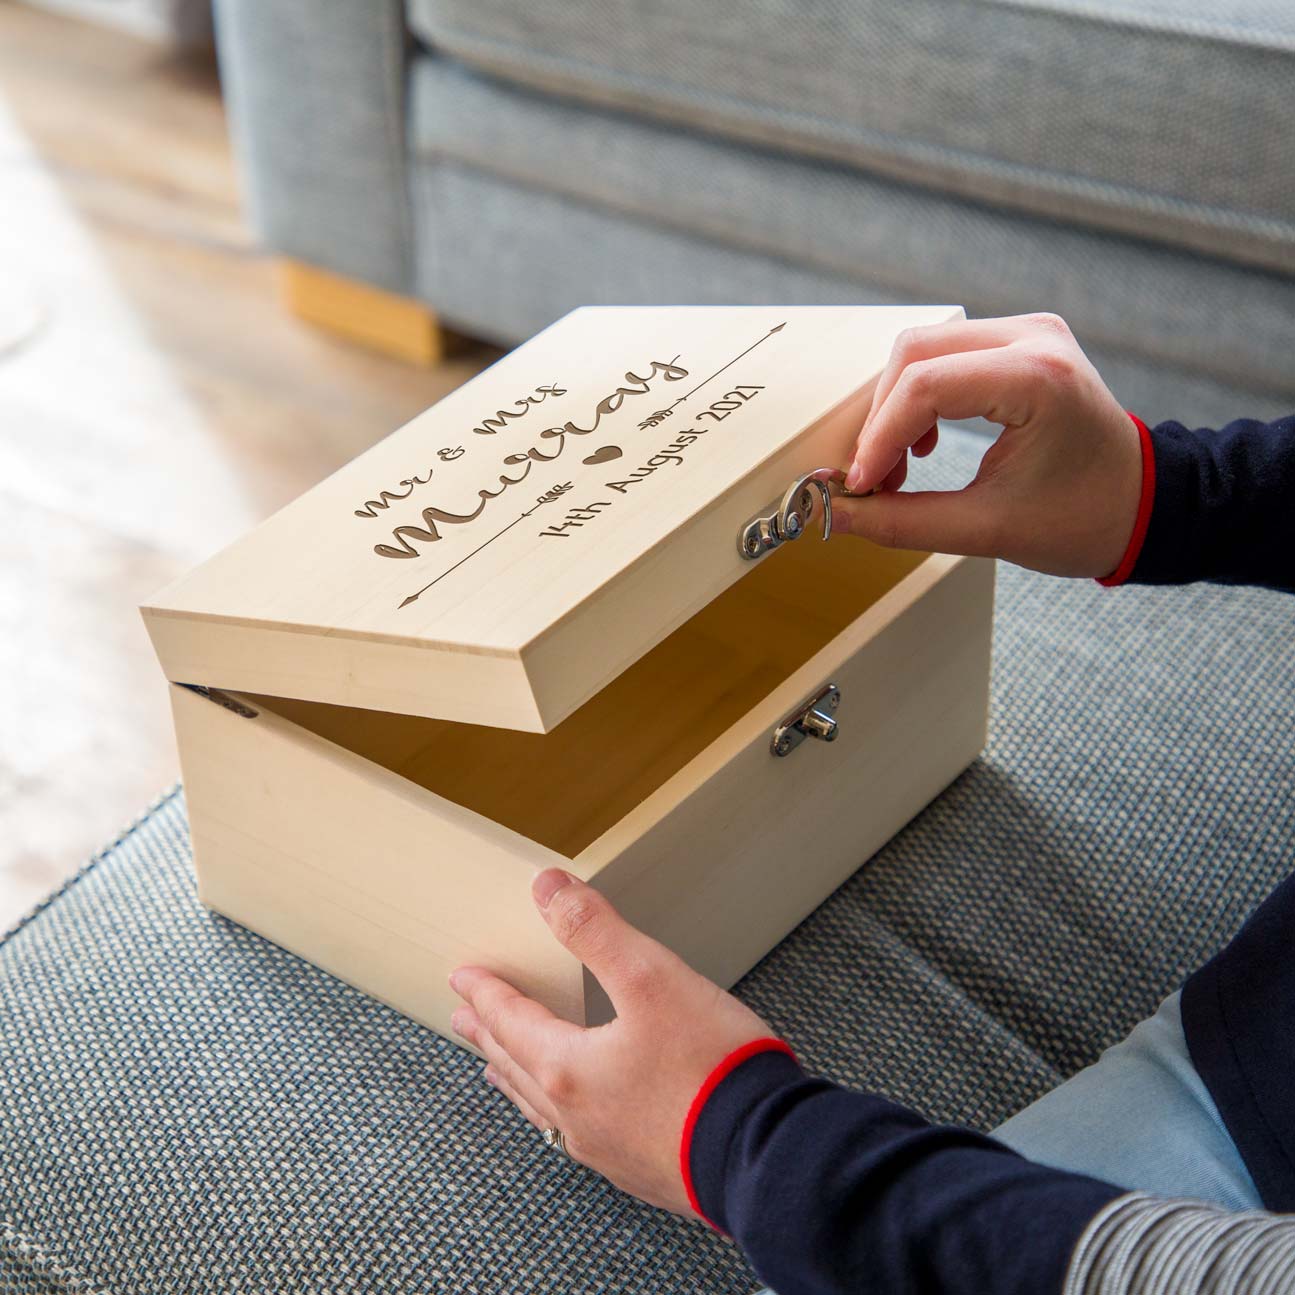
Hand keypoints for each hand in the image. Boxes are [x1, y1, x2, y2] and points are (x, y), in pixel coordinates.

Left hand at [449, 869, 773, 1215]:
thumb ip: (595, 931)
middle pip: (517, 1067)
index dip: (487, 994)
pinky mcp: (643, 1171)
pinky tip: (578, 1117)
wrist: (766, 1156)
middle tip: (465, 1021)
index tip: (462, 979)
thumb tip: (547, 888)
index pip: (512, 1022)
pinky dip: (560, 1113)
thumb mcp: (651, 979)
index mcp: (569, 1069)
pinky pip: (580, 1137)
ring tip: (502, 1069)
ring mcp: (608, 1150)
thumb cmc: (710, 1068)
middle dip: (490, 1037)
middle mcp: (578, 1117)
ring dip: (518, 1079)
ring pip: (544, 1109)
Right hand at [836, 313, 1143, 577]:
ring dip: (895, 408)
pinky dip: (919, 397)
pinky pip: (945, 354)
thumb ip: (901, 522)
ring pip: (923, 349)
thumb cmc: (1085, 519)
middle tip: (874, 480)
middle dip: (880, 420)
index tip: (860, 486)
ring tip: (896, 468)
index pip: (924, 386)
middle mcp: (1034, 337)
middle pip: (913, 354)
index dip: (878, 438)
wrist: (1145, 505)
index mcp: (1039, 379)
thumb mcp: (987, 530)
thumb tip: (835, 514)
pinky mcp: (1020, 341)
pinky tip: (922, 446)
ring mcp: (1029, 331)